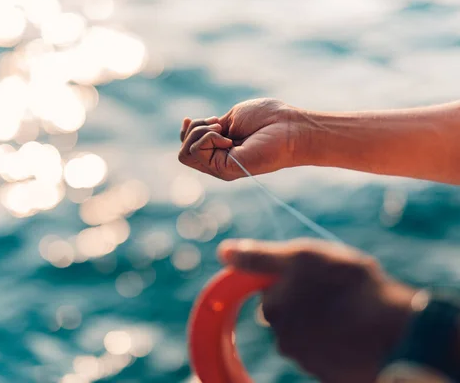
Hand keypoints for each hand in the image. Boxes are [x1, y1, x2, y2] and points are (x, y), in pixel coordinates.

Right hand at [178, 98, 304, 180]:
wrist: (289, 127)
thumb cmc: (267, 118)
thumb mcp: (230, 119)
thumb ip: (210, 128)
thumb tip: (189, 126)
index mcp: (220, 149)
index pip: (188, 147)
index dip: (186, 132)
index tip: (190, 118)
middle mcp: (218, 162)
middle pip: (183, 151)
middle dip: (193, 129)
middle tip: (219, 124)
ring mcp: (220, 168)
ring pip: (186, 153)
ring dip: (199, 132)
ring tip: (223, 130)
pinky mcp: (223, 170)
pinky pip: (197, 151)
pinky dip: (208, 137)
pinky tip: (228, 137)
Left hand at [218, 238, 416, 382]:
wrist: (397, 333)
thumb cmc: (349, 287)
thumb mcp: (301, 257)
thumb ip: (259, 256)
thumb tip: (223, 251)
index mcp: (273, 309)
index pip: (271, 291)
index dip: (293, 278)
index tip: (316, 275)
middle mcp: (283, 339)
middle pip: (289, 314)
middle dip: (307, 301)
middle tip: (337, 290)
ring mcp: (308, 360)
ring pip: (310, 333)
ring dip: (325, 321)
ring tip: (353, 310)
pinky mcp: (329, 374)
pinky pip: (329, 352)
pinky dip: (340, 342)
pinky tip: (359, 331)